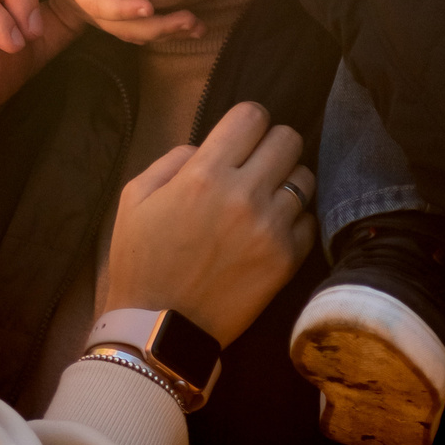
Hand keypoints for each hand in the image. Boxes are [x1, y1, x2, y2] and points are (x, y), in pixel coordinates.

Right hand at [30, 0, 203, 45]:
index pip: (99, 5)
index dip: (122, 10)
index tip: (149, 8)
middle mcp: (90, 9)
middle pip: (123, 28)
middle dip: (157, 27)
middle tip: (189, 21)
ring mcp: (104, 15)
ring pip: (136, 32)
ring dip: (167, 31)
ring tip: (197, 26)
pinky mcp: (116, 14)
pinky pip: (141, 28)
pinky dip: (166, 29)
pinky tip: (191, 26)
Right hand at [105, 101, 314, 346]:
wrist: (159, 329)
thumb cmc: (142, 261)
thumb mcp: (135, 197)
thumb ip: (173, 159)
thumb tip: (208, 148)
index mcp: (204, 174)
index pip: (252, 115)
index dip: (247, 122)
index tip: (240, 138)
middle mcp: (244, 194)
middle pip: (287, 139)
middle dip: (271, 146)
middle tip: (257, 166)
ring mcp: (270, 228)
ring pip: (304, 178)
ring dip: (286, 182)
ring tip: (267, 199)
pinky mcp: (286, 260)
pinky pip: (309, 221)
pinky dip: (294, 221)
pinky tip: (271, 231)